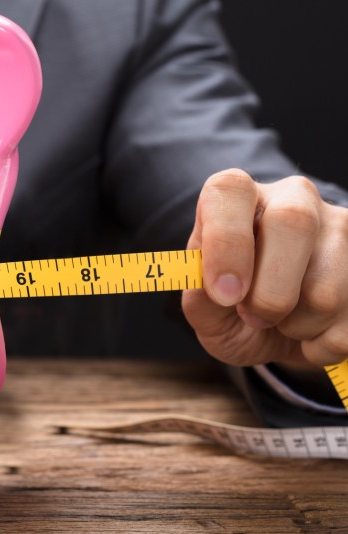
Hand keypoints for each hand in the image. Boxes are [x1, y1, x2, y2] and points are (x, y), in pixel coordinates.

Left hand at [183, 169, 347, 368]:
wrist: (278, 331)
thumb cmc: (232, 308)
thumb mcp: (204, 308)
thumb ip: (199, 298)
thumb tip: (214, 289)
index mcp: (240, 199)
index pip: (230, 190)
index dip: (226, 241)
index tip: (224, 293)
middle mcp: (293, 199)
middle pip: (293, 223)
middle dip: (269, 293)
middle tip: (253, 317)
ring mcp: (339, 227)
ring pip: (326, 286)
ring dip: (296, 325)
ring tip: (283, 321)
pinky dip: (324, 343)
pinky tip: (313, 330)